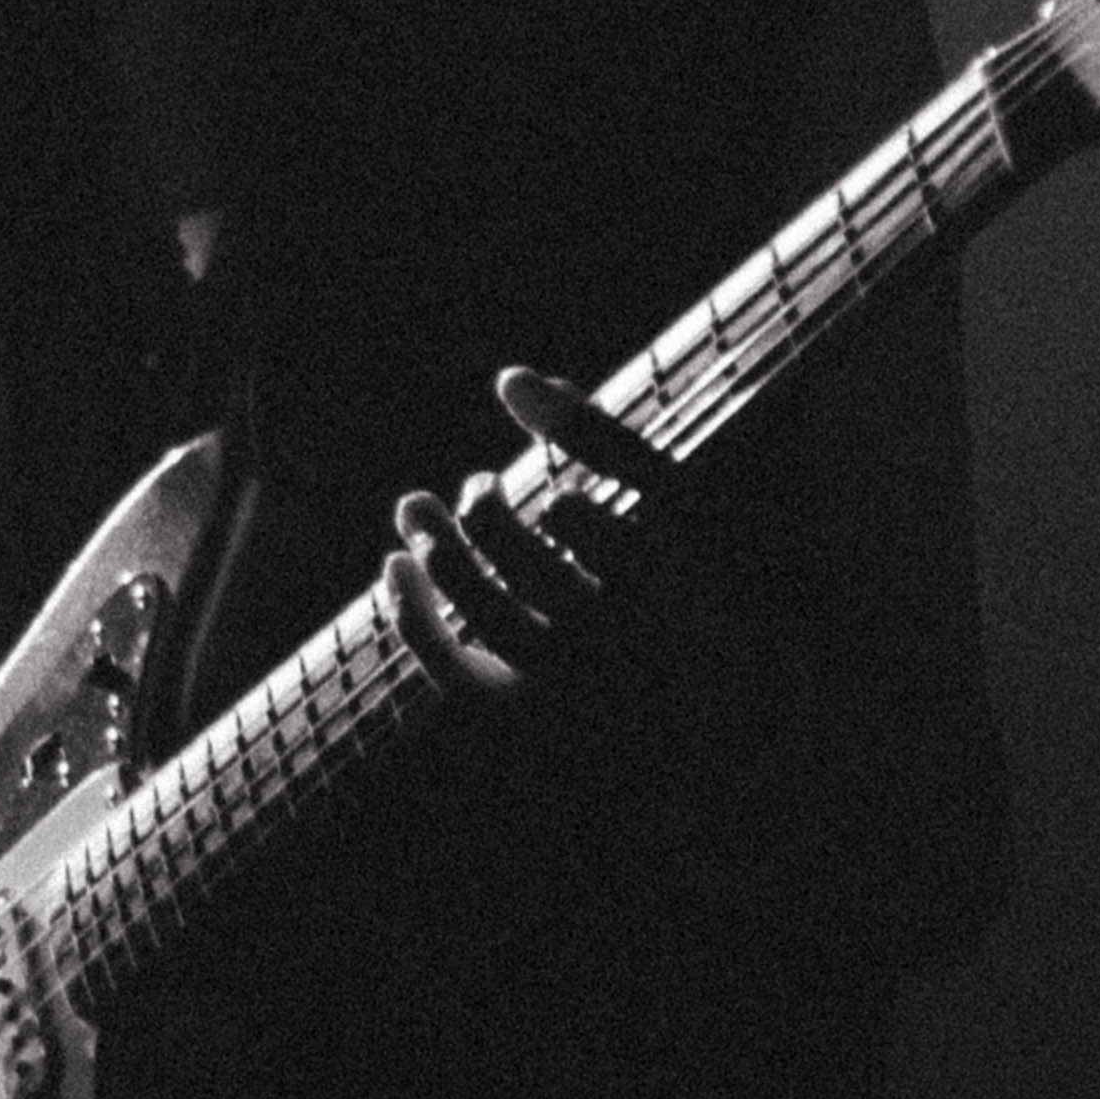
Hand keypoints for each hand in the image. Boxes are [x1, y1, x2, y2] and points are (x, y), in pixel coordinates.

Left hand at [380, 365, 681, 699]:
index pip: (616, 530)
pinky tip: (398, 563)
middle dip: (485, 512)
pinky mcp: (525, 720)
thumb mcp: (675, 513)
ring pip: (488, 611)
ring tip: (420, 511)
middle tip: (479, 488)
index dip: (573, 501)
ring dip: (439, 549)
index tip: (557, 496)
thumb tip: (510, 378)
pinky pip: (454, 674)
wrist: (701, 714)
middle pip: (535, 569)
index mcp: (685, 595)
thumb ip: (601, 438)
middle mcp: (630, 649)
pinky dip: (414, 616)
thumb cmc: (685, 592)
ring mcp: (574, 690)